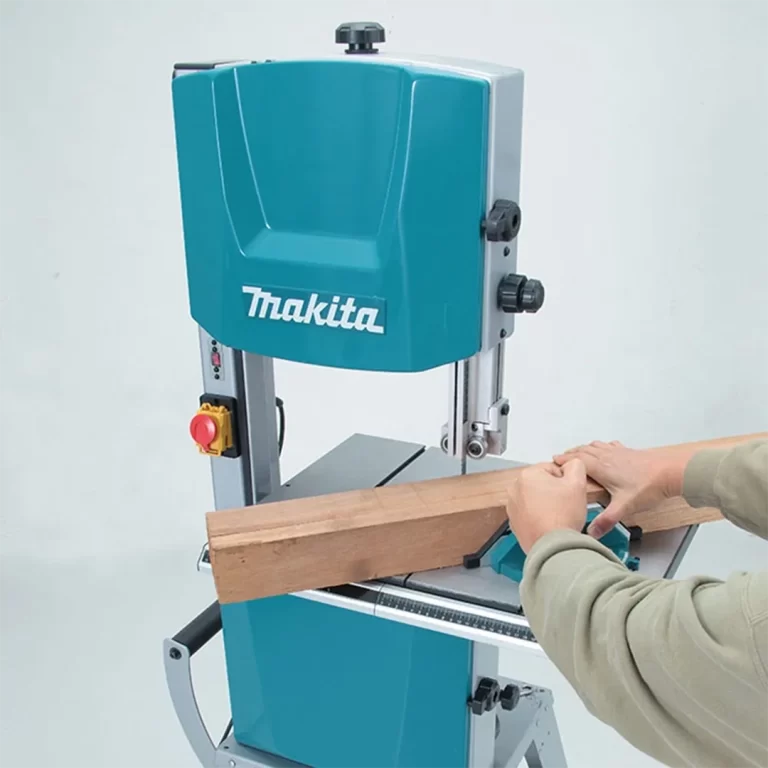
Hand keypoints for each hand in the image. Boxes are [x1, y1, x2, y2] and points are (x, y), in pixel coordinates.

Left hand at [507, 461, 587, 553]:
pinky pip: (530, 514)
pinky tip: (549, 524)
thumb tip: (571, 463)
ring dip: (547, 504)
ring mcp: (513, 507)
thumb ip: (575, 465)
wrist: (553, 546)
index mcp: (527, 475)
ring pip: (536, 498)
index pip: (552, 469)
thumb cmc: (562, 516)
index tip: (570, 492)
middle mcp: (515, 489)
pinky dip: (539, 517)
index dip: (566, 480)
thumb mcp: (577, 483)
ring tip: (558, 515)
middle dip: (555, 491)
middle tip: (565, 504)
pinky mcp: (514, 522)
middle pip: (542, 483)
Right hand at [553, 441, 691, 537]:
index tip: (554, 461)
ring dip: (584, 448)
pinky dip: (602, 446)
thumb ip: (606, 520)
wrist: (671, 472)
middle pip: (584, 450)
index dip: (564, 460)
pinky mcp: (630, 452)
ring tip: (579, 452)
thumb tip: (591, 533)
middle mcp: (608, 456)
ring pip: (596, 446)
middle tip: (562, 458)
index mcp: (602, 467)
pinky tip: (606, 449)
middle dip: (571, 453)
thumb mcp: (625, 507)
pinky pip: (610, 445)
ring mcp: (619, 452)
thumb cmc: (649, 486)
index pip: (577, 460)